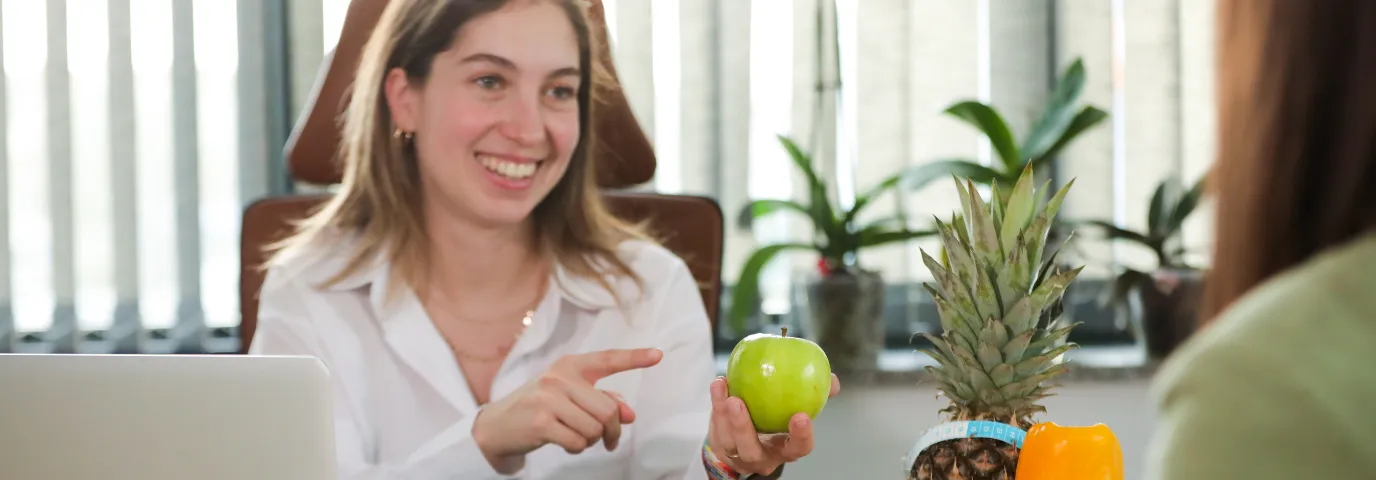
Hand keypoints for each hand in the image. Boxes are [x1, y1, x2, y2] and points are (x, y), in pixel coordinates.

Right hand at [472, 348, 662, 472]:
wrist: (496, 426)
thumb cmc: (538, 410)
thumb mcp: (568, 398)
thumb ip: (600, 400)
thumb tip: (628, 414)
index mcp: (569, 365)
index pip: (607, 359)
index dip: (634, 358)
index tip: (658, 355)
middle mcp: (559, 377)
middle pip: (609, 409)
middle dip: (612, 430)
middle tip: (607, 440)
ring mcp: (548, 398)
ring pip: (595, 428)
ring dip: (590, 440)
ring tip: (574, 437)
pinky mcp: (541, 421)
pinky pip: (578, 442)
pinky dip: (576, 448)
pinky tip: (563, 442)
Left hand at [707, 373, 840, 474]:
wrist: (749, 433)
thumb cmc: (780, 417)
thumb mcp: (797, 408)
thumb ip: (815, 394)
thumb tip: (833, 380)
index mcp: (786, 449)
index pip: (798, 448)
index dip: (801, 436)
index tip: (801, 416)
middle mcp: (763, 457)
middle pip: (752, 451)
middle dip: (743, 428)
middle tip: (738, 402)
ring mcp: (739, 455)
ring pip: (728, 442)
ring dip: (723, 416)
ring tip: (724, 389)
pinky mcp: (721, 446)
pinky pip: (716, 428)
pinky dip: (715, 405)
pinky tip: (719, 384)